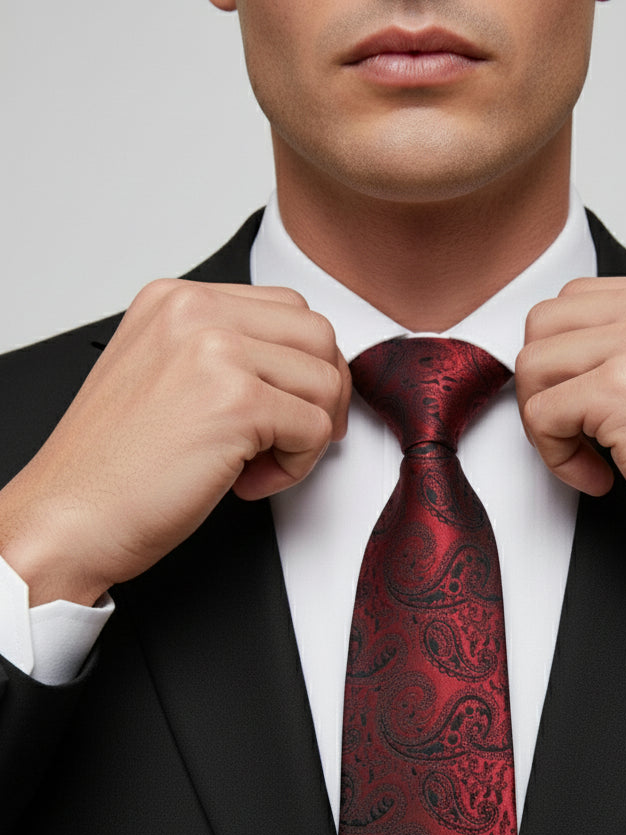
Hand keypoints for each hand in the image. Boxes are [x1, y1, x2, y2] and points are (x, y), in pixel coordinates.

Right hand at [0, 280, 350, 604]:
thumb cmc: (113, 466)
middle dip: (320, 396)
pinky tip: (246, 482)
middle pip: (317, 336)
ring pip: (325, 381)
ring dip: (308, 435)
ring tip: (257, 464)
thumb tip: (297, 367)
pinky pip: (315, 428)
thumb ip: (222, 354)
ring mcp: (216, 350)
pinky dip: (296, 467)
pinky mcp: (236, 401)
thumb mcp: (163, 375)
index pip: (286, 309)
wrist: (70, 515)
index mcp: (176, 298)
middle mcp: (195, 311)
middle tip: (290, 441)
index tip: (286, 410)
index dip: (301, 368)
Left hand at [515, 276, 625, 591]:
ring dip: (545, 422)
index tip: (586, 408)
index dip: (565, 363)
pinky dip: (556, 457)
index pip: (576, 300)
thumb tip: (571, 358)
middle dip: (544, 385)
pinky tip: (598, 477)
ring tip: (587, 456)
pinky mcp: (621, 391)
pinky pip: (540, 414)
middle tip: (572, 432)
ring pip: (532, 365)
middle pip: (544, 323)